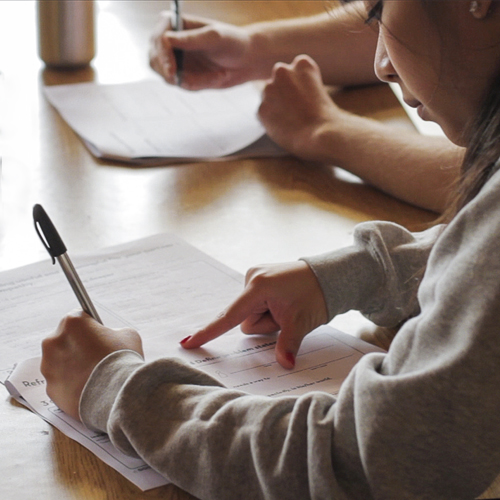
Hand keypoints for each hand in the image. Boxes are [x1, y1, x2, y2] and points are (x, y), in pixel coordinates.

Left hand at [40, 312, 142, 420]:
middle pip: (65, 340)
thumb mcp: (128, 335)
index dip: (91, 327)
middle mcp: (53, 341)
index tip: (98, 335)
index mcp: (72, 322)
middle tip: (97, 356)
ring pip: (60, 363)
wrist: (117, 394)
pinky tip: (89, 388)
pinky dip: (72, 386)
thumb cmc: (122, 360)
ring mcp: (48, 367)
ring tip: (94, 375)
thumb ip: (114, 332)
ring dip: (73, 366)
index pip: (78, 318)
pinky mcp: (50, 389)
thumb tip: (110, 338)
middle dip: (79, 347)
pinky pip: (61, 384)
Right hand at [149, 13, 258, 89]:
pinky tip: (217, 77)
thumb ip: (191, 39)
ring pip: (167, 76)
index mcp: (173, 24)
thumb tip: (166, 39)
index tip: (172, 70)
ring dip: (191, 79)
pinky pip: (183, 85)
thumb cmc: (231, 42)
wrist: (245, 60)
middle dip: (168, 72)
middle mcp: (168, 41)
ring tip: (217, 75)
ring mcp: (173, 60)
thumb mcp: (214, 37)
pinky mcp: (182, 75)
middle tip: (179, 81)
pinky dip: (200, 85)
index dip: (162, 56)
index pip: (158, 39)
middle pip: (154, 59)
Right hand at [181, 261, 327, 368]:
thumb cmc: (317, 295)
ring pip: (250, 314)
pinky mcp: (260, 278)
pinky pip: (256, 304)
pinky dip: (267, 309)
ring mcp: (256, 276)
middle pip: (245, 320)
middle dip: (264, 325)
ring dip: (267, 318)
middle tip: (288, 316)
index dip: (209, 332)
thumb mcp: (302, 322)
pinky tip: (285, 301)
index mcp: (259, 287)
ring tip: (288, 307)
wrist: (330, 275)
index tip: (188, 342)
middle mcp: (252, 277)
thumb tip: (285, 364)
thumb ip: (287, 344)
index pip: (230, 316)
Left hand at [259, 55, 349, 160]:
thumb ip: (300, 86)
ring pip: (268, 96)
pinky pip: (263, 114)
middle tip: (296, 110)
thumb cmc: (326, 118)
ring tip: (292, 120)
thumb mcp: (319, 91)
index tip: (306, 98)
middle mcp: (282, 71)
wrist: (321, 135)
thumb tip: (284, 95)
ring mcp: (269, 89)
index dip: (299, 86)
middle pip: (278, 80)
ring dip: (275, 106)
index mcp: (302, 64)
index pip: (294, 70)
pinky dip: (270, 121)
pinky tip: (285, 128)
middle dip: (283, 92)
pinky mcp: (261, 109)